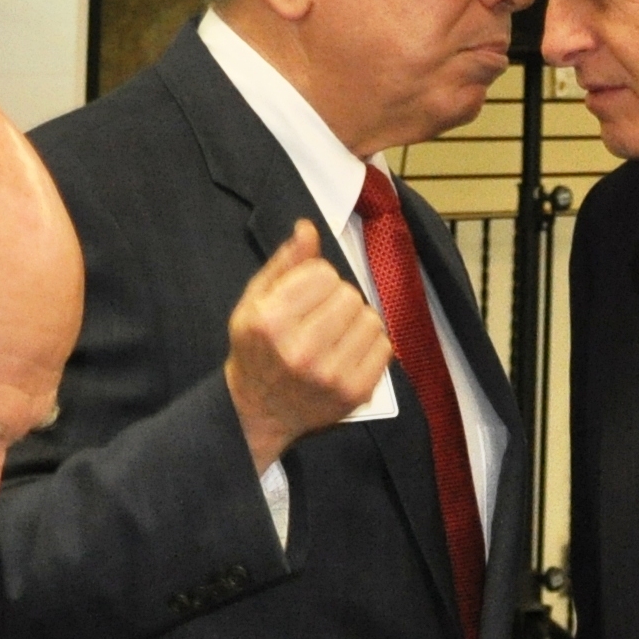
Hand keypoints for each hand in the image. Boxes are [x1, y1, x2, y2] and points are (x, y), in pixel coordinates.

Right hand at [223, 221, 392, 467]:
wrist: (259, 411)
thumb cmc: (256, 350)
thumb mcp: (254, 302)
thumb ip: (284, 263)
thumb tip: (308, 228)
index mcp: (270, 322)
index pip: (323, 273)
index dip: (316, 279)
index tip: (304, 297)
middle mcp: (301, 351)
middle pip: (349, 295)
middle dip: (337, 299)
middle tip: (320, 318)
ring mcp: (331, 375)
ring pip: (370, 318)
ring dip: (356, 320)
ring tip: (334, 335)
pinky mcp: (355, 392)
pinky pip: (384, 346)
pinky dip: (370, 344)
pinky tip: (347, 352)